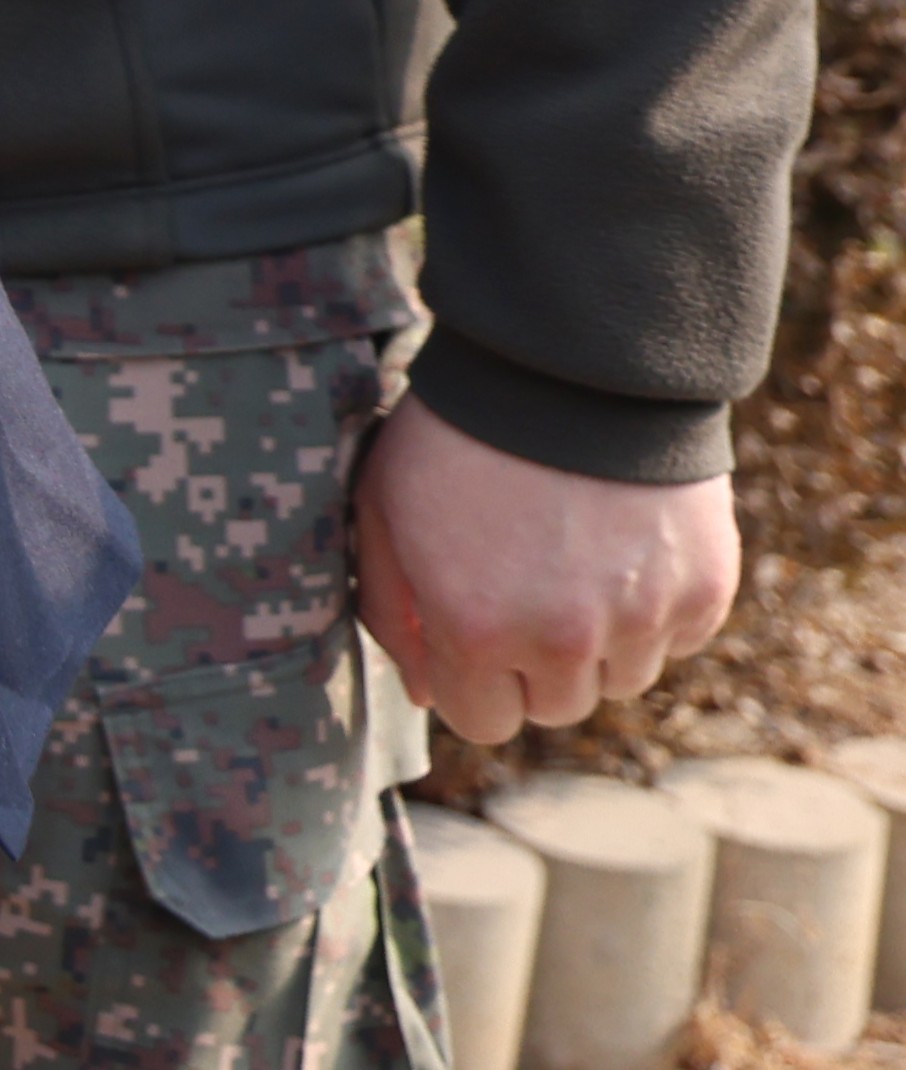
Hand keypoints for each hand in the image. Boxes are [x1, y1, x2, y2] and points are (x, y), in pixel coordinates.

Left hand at [350, 400, 741, 742]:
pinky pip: (676, 638)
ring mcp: (641, 619)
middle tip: (523, 585)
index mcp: (477, 631)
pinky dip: (653, 608)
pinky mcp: (703, 592)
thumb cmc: (457, 435)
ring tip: (573, 557)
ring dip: (598, 640)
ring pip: (621, 679)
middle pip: (556, 707)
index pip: (483, 721)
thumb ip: (391, 611)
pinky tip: (622, 543)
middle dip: (533, 663)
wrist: (565, 365)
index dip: (471, 678)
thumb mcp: (384, 511)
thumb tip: (424, 692)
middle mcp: (564, 642)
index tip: (471, 633)